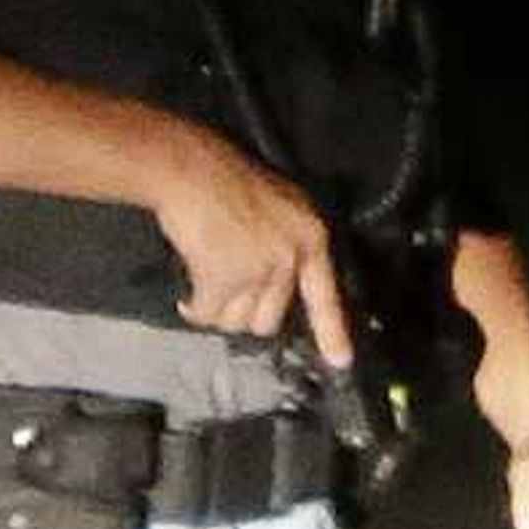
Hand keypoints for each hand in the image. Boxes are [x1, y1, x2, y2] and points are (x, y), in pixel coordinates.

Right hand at [152, 133, 350, 360]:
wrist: (189, 167)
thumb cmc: (224, 179)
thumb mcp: (277, 207)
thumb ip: (286, 246)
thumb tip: (274, 293)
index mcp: (309, 235)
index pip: (325, 294)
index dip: (333, 332)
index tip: (340, 361)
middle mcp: (290, 255)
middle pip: (271, 320)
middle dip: (244, 311)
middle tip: (224, 290)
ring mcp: (258, 268)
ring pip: (239, 321)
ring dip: (218, 310)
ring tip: (205, 281)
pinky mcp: (225, 278)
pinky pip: (209, 315)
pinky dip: (194, 309)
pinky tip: (188, 296)